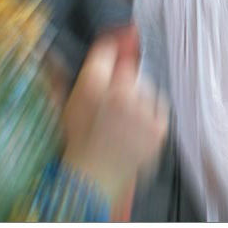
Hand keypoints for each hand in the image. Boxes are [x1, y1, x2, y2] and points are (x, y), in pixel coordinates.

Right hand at [61, 27, 168, 202]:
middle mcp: (120, 95)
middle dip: (123, 78)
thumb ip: (69, 73)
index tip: (116, 46)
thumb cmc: (76, 141)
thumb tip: (70, 46)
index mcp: (91, 88)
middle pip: (130, 68)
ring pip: (147, 86)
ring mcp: (143, 113)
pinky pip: (160, 104)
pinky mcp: (159, 129)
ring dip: (138, 95)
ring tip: (124, 116)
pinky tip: (136, 123)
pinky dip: (151, 110)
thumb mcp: (67, 104)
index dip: (112, 47)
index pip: (107, 50)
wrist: (90, 181)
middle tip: (114, 98)